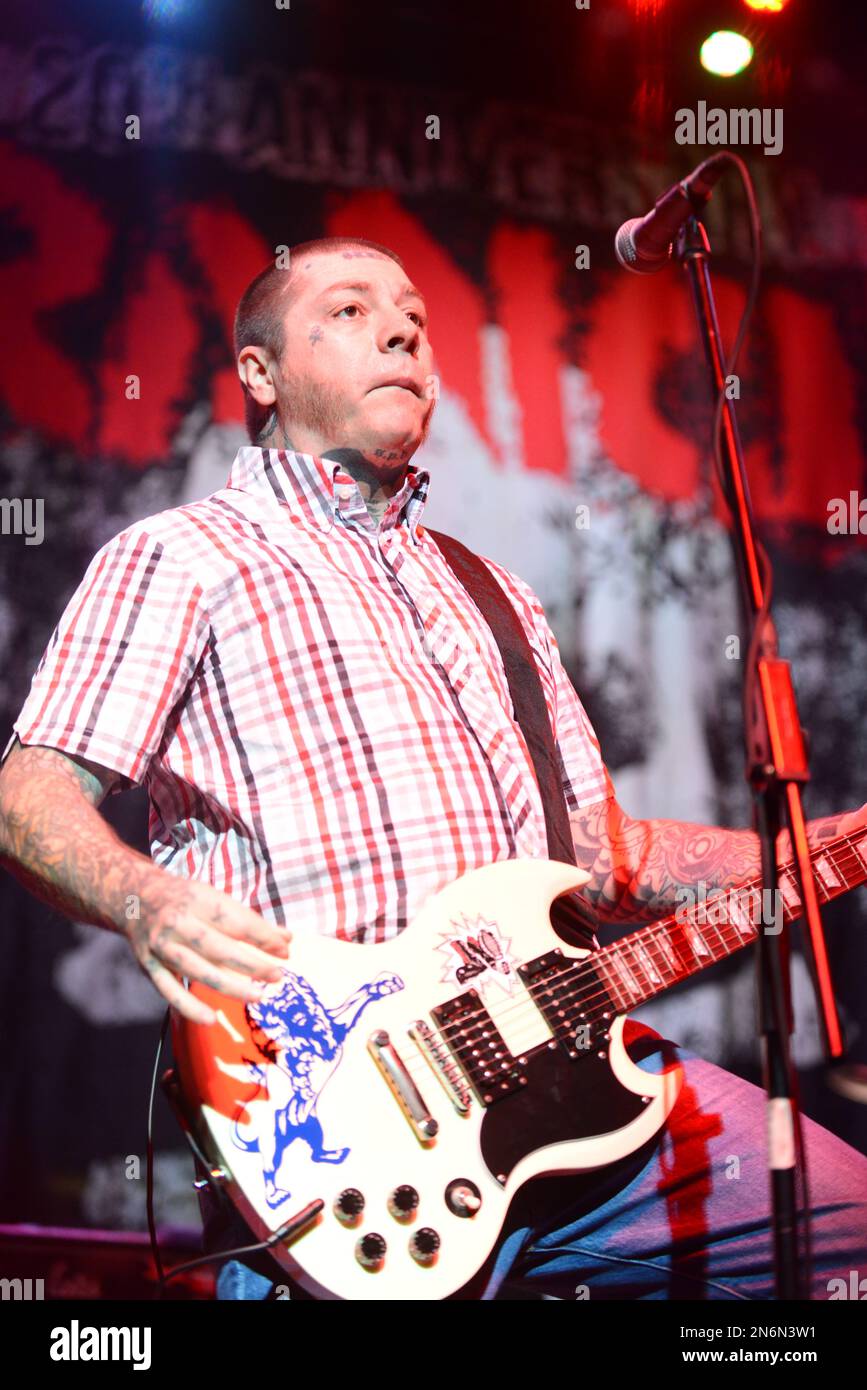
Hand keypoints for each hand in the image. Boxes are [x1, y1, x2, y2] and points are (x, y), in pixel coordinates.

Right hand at [122, 869, 290, 1025]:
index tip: (285, 950)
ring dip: (230, 987)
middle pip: (219, 948)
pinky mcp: (148, 965)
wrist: (134, 897)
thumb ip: (249, 920)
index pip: (236, 921)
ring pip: (197, 970)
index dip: (263, 937)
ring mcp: (161, 945)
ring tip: (258, 996)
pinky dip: (189, 1006)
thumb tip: (287, 939)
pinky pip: (168, 990)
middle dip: (251, 964)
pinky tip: (211, 1018)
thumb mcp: (214, 898)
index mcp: (198, 899)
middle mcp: (177, 922)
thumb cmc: (184, 899)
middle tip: (277, 976)